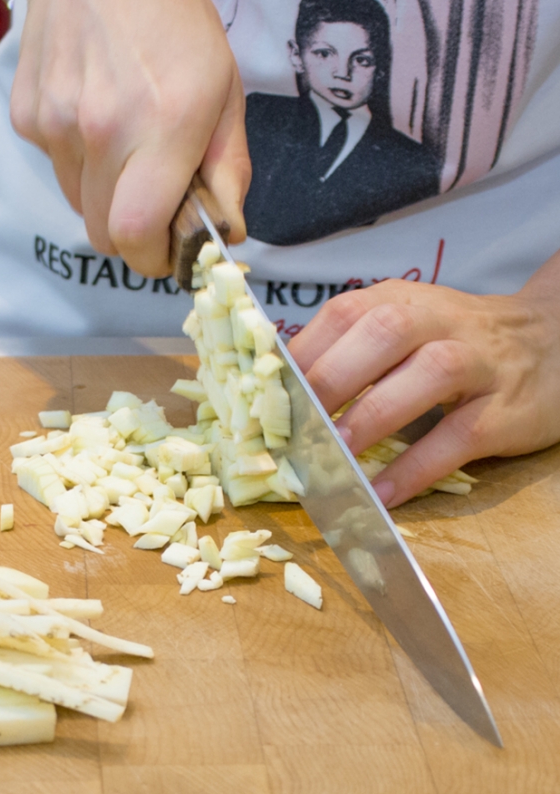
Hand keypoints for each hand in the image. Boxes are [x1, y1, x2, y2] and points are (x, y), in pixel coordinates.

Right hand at [10, 0, 250, 276]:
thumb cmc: (171, 21)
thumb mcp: (224, 90)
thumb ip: (228, 169)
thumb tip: (226, 230)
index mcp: (163, 125)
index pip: (136, 235)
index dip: (151, 258)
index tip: (166, 252)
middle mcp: (101, 130)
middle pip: (102, 234)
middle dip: (130, 233)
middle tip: (152, 201)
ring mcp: (56, 123)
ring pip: (77, 203)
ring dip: (102, 194)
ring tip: (124, 144)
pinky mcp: (27, 116)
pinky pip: (54, 167)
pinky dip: (75, 159)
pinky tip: (93, 114)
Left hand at [287, 250, 559, 506]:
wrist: (554, 342)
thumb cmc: (455, 341)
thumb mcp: (401, 328)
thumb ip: (344, 353)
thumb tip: (271, 397)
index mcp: (399, 301)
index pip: (342, 314)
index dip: (300, 354)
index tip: (261, 397)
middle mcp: (439, 321)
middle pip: (380, 333)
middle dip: (330, 379)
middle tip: (291, 426)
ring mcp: (478, 362)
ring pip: (426, 376)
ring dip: (372, 418)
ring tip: (332, 458)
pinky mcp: (505, 410)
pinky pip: (459, 438)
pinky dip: (416, 468)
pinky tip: (380, 492)